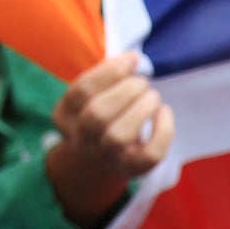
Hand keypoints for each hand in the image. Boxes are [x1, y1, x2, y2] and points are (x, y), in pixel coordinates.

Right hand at [45, 51, 174, 228]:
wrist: (99, 161)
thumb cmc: (100, 117)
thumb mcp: (90, 97)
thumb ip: (105, 78)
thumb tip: (132, 59)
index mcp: (65, 116)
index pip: (82, 91)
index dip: (110, 71)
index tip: (133, 59)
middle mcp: (81, 140)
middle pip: (97, 115)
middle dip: (126, 91)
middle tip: (142, 83)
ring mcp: (106, 157)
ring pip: (118, 136)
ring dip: (142, 108)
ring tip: (153, 97)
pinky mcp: (132, 169)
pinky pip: (149, 154)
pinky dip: (163, 130)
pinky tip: (164, 112)